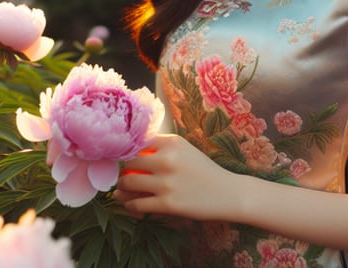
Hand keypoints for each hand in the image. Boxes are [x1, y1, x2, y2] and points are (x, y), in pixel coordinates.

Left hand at [113, 133, 235, 220]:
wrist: (228, 193)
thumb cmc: (204, 171)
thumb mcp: (185, 151)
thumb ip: (161, 148)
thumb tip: (130, 153)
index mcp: (172, 142)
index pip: (137, 141)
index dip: (125, 150)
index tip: (120, 158)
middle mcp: (167, 159)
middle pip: (128, 161)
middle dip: (122, 170)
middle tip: (121, 177)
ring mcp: (166, 182)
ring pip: (128, 183)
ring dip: (122, 189)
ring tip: (122, 191)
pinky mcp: (168, 204)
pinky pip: (137, 204)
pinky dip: (131, 205)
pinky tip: (133, 205)